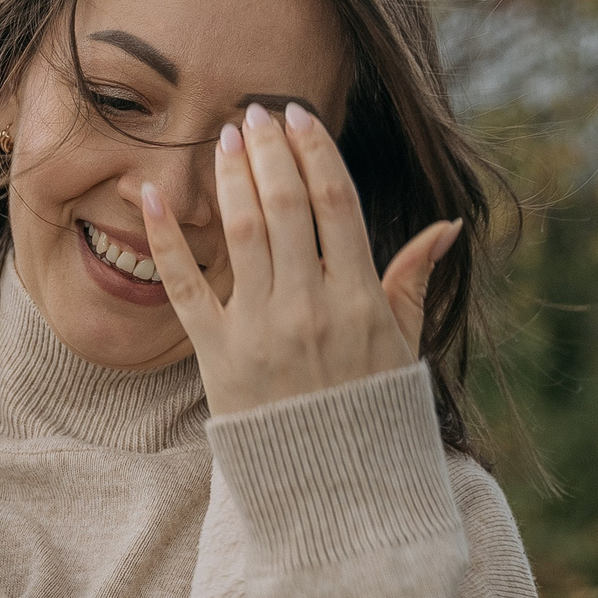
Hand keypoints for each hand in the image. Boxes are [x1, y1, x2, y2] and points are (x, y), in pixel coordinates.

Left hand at [143, 101, 459, 415]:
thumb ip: (414, 280)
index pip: (335, 202)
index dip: (315, 151)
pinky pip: (183, 285)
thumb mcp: (402, 345)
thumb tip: (446, 226)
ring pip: (240, 233)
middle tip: (254, 112)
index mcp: (358, 298)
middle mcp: (308, 307)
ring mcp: (259, 329)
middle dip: (269, 151)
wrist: (331, 485)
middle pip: (285, 205)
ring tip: (223, 138)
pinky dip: (164, 237)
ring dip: (229, 177)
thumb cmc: (369, 409)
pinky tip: (152, 194)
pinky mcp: (215, 353)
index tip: (299, 117)